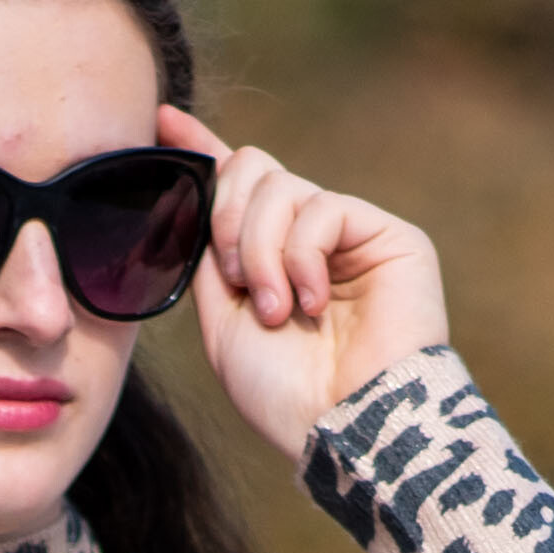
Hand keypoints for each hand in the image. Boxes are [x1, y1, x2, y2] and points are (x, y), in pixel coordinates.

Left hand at [162, 108, 448, 468]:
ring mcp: (350, 234)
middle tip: (233, 278)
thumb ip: (208, 259)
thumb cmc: (283, 394)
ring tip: (276, 309)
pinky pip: (322, 207)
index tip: (165, 124)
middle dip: (227, 218)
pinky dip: (302, 256)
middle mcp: (309, 239)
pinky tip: (312, 303)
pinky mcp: (388, 235)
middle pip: (252, 169)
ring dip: (260, 250)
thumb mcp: (222, 324)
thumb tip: (193, 195)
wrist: (344, 428)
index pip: (237, 188)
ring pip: (280, 186)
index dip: (202, 151)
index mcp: (269, 258)